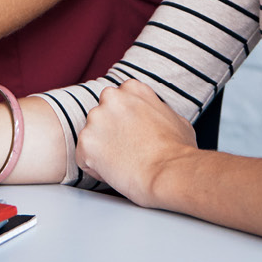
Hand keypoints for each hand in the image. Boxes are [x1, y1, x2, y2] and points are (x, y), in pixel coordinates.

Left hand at [75, 80, 199, 208]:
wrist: (170, 173)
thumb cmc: (178, 151)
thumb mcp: (175, 118)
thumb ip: (155, 110)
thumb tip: (154, 117)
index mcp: (132, 89)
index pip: (117, 102)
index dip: (124, 122)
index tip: (133, 135)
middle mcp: (111, 98)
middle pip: (101, 117)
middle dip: (110, 133)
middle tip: (128, 150)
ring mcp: (96, 119)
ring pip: (91, 136)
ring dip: (102, 150)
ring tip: (124, 163)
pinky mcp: (86, 143)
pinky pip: (83, 158)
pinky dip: (95, 168)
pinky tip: (115, 172)